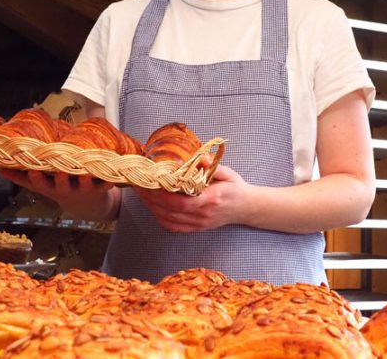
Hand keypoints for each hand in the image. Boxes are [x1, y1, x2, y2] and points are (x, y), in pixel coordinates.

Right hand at [0, 170, 116, 220]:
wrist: (89, 207)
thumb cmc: (62, 190)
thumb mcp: (42, 187)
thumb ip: (22, 178)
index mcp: (52, 188)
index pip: (40, 184)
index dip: (36, 177)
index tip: (32, 168)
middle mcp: (67, 189)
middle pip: (62, 185)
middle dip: (60, 178)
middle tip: (59, 170)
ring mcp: (83, 189)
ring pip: (84, 184)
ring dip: (84, 179)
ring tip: (84, 172)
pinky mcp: (100, 188)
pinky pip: (105, 185)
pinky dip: (108, 181)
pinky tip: (112, 178)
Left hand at [132, 164, 253, 232]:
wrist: (247, 207)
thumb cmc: (236, 188)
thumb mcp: (227, 172)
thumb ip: (212, 166)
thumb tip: (198, 157)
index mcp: (211, 199)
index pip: (181, 201)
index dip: (162, 195)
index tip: (150, 183)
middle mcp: (203, 215)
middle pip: (170, 212)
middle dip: (151, 199)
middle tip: (139, 186)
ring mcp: (199, 224)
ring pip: (169, 220)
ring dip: (152, 208)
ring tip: (142, 195)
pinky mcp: (197, 228)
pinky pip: (174, 227)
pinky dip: (160, 218)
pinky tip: (153, 208)